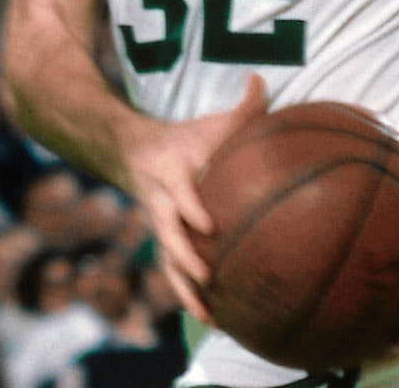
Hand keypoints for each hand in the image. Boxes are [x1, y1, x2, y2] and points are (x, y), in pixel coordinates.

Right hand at [119, 74, 267, 322]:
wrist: (134, 153)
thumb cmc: (186, 139)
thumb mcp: (209, 123)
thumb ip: (242, 106)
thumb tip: (263, 78)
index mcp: (172, 174)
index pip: (179, 195)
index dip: (190, 210)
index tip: (207, 225)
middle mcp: (161, 204)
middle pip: (168, 236)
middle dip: (184, 257)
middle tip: (205, 275)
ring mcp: (160, 226)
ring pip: (168, 262)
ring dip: (185, 289)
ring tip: (208, 316)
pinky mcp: (165, 242)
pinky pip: (174, 273)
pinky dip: (190, 297)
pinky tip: (214, 320)